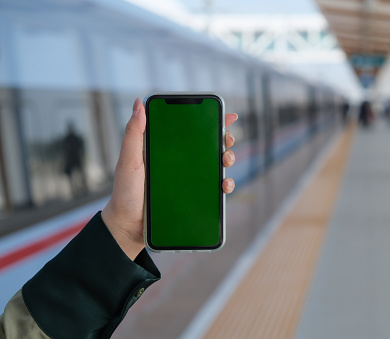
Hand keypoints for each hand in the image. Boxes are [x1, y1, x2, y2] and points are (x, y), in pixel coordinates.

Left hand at [102, 98, 237, 259]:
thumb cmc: (125, 191)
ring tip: (226, 161)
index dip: (210, 119)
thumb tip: (139, 102)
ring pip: (216, 164)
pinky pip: (214, 188)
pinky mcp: (194, 196)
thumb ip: (134, 133)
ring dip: (227, 159)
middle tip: (227, 140)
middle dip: (224, 139)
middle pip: (209, 144)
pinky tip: (224, 185)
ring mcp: (188, 179)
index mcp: (166, 147)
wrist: (129, 226)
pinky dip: (225, 184)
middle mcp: (180, 161)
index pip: (190, 128)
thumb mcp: (128, 160)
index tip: (226, 114)